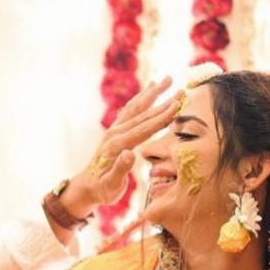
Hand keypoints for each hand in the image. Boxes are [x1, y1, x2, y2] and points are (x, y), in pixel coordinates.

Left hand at [58, 78, 180, 218]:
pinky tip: (150, 89)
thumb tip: (130, 154)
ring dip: (152, 93)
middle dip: (163, 101)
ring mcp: (113, 130)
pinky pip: (130, 110)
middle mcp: (114, 133)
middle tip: (182, 90)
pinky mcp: (114, 130)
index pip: (144, 128)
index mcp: (116, 146)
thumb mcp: (111, 185)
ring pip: (136, 107)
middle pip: (143, 114)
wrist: (86, 186)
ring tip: (168, 79)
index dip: (162, 116)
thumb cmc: (102, 190)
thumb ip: (120, 170)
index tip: (178, 105)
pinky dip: (141, 98)